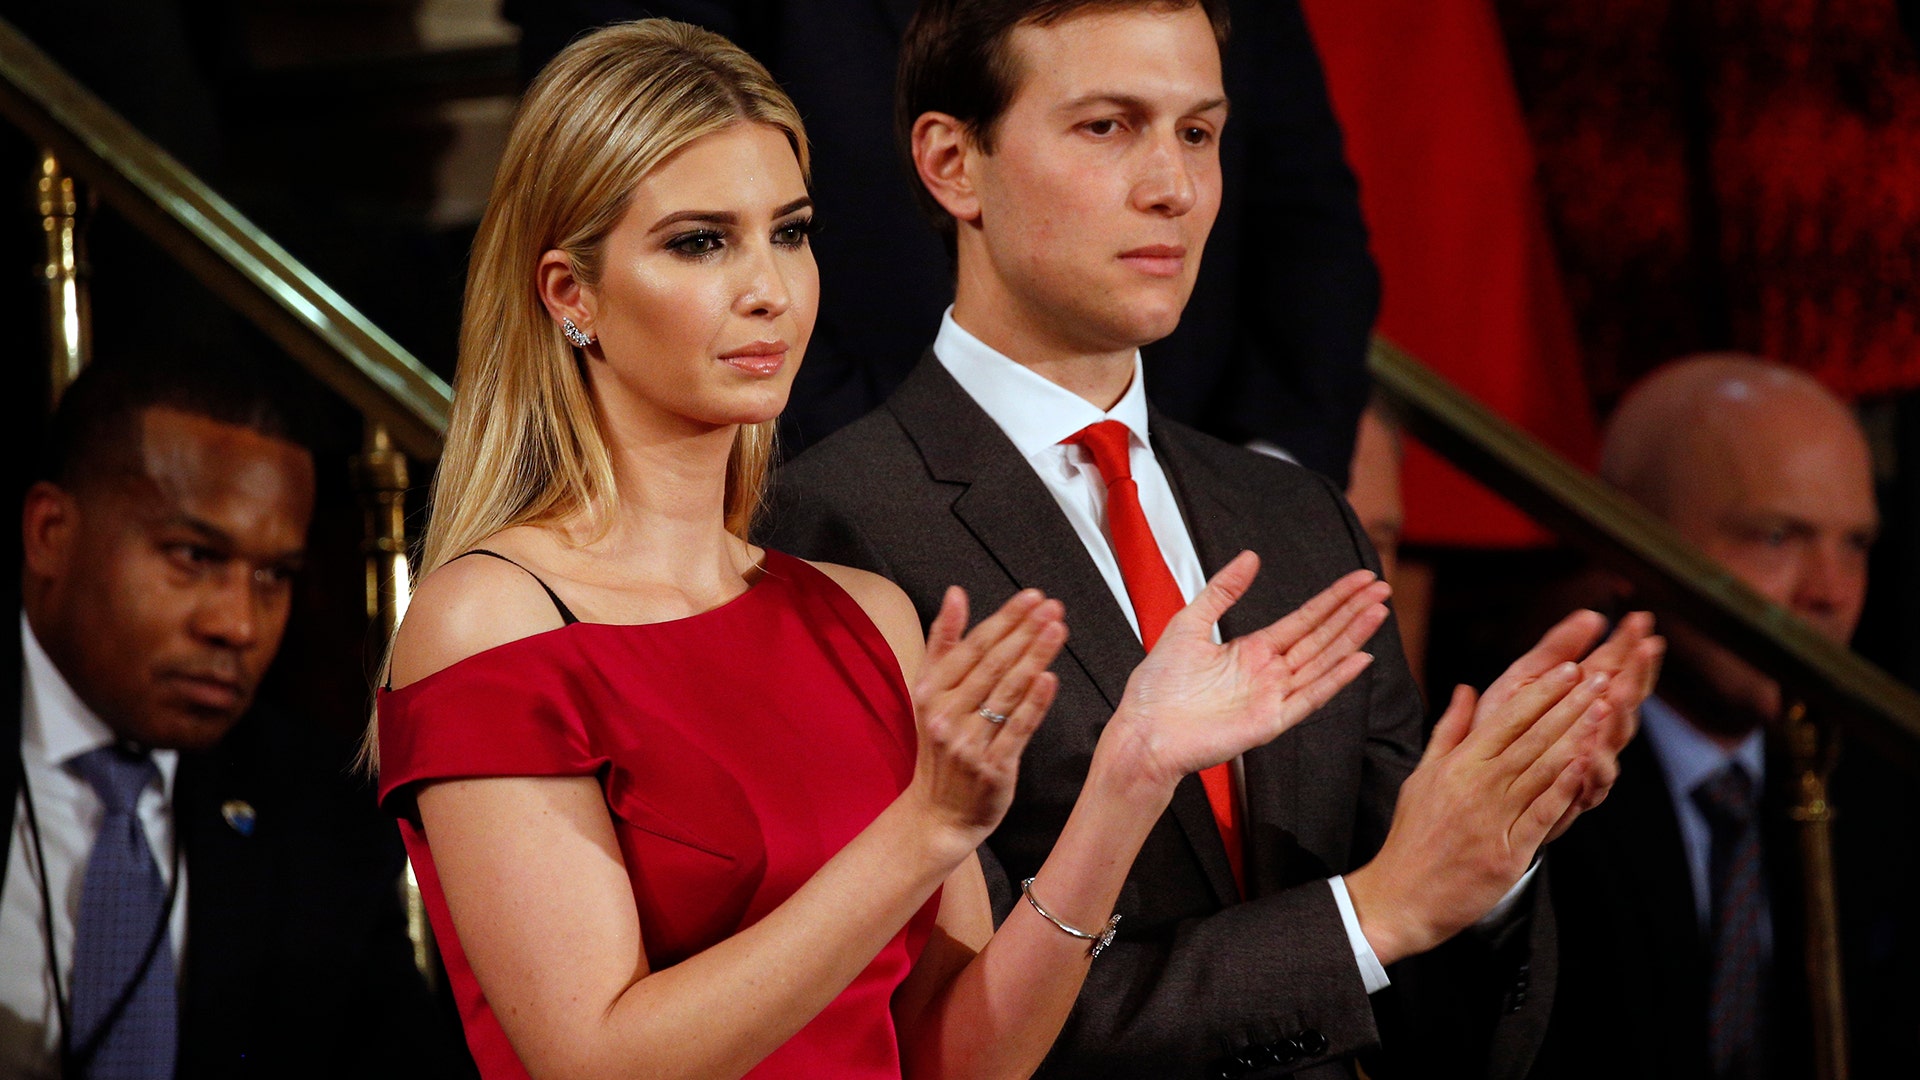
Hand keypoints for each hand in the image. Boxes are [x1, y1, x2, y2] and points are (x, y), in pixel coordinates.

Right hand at [903, 587, 1066, 854]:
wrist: (937, 813)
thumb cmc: (940, 746)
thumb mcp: (929, 692)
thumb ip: (943, 642)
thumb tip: (956, 593)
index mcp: (930, 692)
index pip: (972, 647)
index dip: (1005, 620)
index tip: (1032, 596)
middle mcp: (947, 715)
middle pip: (992, 665)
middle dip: (1025, 632)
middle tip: (1053, 606)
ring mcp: (969, 743)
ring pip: (1007, 692)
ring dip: (1034, 658)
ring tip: (1058, 630)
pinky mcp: (993, 767)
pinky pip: (1017, 729)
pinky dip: (1034, 703)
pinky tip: (1050, 678)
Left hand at [1100, 552, 1390, 791]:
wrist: (1143, 730)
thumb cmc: (1159, 686)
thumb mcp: (1189, 623)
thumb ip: (1222, 591)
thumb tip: (1250, 557)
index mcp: (1252, 650)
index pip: (1304, 620)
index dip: (1333, 599)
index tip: (1361, 580)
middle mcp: (1269, 673)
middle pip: (1321, 637)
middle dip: (1352, 612)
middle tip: (1382, 587)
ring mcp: (1273, 697)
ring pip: (1322, 661)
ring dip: (1351, 637)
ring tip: (1378, 612)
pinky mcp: (1270, 721)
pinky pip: (1309, 697)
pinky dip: (1335, 679)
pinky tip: (1359, 659)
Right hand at [1346, 663, 1609, 963]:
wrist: (1401, 897)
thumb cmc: (1412, 837)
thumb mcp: (1421, 775)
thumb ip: (1449, 731)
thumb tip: (1467, 689)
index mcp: (1456, 764)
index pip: (1506, 719)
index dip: (1542, 692)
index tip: (1569, 668)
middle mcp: (1477, 786)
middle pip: (1532, 738)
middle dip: (1570, 705)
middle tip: (1601, 676)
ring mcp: (1494, 819)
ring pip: (1543, 770)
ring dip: (1577, 737)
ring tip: (1605, 709)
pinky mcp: (1509, 853)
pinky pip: (1543, 814)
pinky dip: (1567, 788)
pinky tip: (1588, 764)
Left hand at [1474, 610, 1664, 839]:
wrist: (1479, 781)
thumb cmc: (1502, 726)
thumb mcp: (1525, 680)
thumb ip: (1556, 649)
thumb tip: (1593, 615)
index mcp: (1583, 699)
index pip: (1616, 666)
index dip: (1630, 644)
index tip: (1642, 619)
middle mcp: (1595, 729)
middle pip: (1626, 700)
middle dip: (1637, 673)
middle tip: (1647, 647)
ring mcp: (1590, 761)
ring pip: (1613, 740)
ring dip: (1618, 717)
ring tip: (1615, 694)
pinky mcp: (1575, 795)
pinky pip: (1591, 784)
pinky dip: (1593, 769)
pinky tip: (1590, 753)